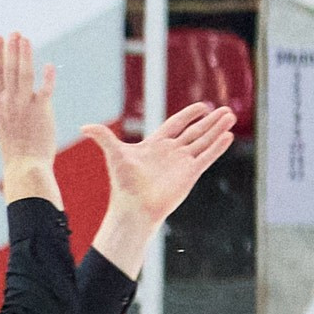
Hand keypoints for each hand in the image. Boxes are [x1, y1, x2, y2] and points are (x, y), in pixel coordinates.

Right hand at [0, 30, 58, 198]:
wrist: (24, 166)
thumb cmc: (15, 148)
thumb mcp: (3, 123)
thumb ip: (4, 106)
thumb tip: (3, 93)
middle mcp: (8, 102)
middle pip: (9, 69)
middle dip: (11, 48)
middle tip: (14, 32)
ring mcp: (24, 106)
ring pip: (24, 74)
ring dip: (24, 55)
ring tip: (25, 39)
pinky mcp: (41, 112)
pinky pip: (45, 90)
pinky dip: (47, 77)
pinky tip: (48, 65)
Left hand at [84, 101, 234, 226]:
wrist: (134, 207)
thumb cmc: (123, 183)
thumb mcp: (115, 154)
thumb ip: (103, 137)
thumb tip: (83, 126)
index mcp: (156, 144)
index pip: (176, 124)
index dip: (189, 115)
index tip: (202, 106)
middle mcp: (172, 152)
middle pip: (195, 131)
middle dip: (210, 121)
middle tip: (225, 110)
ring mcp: (182, 162)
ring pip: (204, 141)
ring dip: (217, 129)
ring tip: (231, 117)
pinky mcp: (190, 174)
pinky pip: (207, 157)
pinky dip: (217, 147)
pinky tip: (228, 136)